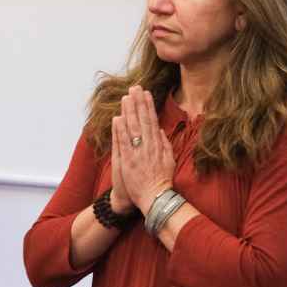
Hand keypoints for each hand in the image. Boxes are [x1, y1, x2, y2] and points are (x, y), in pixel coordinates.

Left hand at [112, 86, 174, 211]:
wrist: (155, 198)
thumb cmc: (162, 181)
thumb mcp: (168, 160)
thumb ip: (164, 144)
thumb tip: (158, 129)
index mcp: (158, 145)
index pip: (152, 121)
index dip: (148, 106)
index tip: (145, 93)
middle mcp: (148, 146)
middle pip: (142, 121)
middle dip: (138, 103)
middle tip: (134, 88)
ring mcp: (137, 153)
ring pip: (132, 129)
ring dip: (129, 112)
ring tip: (126, 97)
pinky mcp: (127, 161)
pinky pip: (123, 143)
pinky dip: (120, 130)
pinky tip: (118, 118)